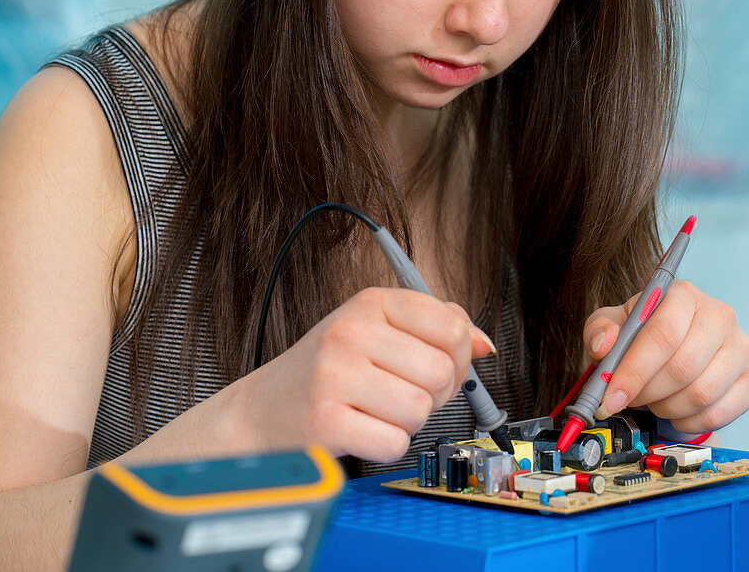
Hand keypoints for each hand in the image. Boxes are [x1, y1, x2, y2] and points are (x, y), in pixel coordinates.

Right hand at [230, 287, 494, 462]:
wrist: (262, 411)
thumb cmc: (327, 372)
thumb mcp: (377, 332)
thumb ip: (435, 329)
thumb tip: (485, 344)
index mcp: (371, 302)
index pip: (452, 326)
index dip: (457, 357)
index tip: (435, 367)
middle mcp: (351, 331)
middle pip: (441, 372)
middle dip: (432, 395)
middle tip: (400, 396)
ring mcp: (335, 374)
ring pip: (421, 410)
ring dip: (407, 422)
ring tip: (375, 411)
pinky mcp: (325, 419)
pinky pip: (394, 443)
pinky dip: (385, 446)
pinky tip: (361, 430)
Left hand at [582, 281, 748, 434]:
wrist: (671, 349)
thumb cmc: (641, 335)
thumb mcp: (613, 325)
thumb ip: (600, 331)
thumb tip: (604, 345)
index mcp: (684, 295)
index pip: (663, 335)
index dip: (635, 371)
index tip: (612, 397)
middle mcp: (719, 316)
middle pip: (683, 367)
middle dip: (648, 393)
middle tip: (630, 399)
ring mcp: (740, 347)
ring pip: (701, 393)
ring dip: (667, 408)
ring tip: (654, 400)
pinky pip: (720, 412)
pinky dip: (690, 422)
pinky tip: (676, 412)